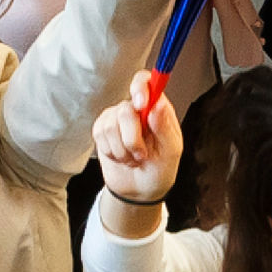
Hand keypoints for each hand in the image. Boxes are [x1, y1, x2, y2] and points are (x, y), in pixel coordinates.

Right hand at [93, 89, 182, 206]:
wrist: (142, 189)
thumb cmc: (161, 168)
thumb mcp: (171, 151)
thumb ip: (165, 126)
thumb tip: (158, 104)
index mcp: (156, 107)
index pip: (145, 81)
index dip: (140, 88)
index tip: (141, 105)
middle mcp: (136, 109)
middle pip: (124, 110)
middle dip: (132, 139)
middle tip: (142, 154)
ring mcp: (117, 118)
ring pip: (110, 126)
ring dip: (123, 150)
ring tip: (134, 158)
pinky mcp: (102, 130)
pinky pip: (100, 135)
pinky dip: (112, 152)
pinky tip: (122, 158)